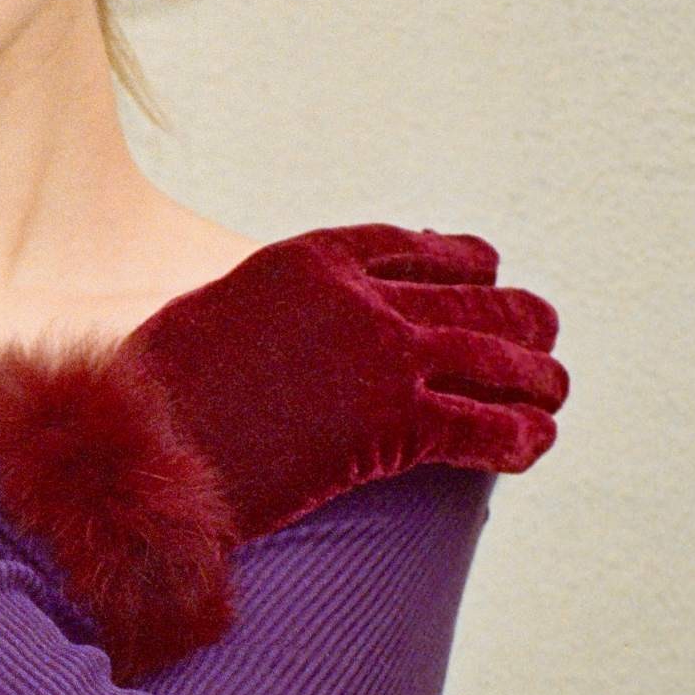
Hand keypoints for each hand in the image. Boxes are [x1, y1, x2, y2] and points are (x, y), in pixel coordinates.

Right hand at [129, 219, 567, 538]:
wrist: (142, 446)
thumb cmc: (154, 396)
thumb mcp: (209, 318)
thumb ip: (261, 314)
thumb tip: (270, 333)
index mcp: (308, 261)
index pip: (406, 247)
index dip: (456, 256)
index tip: (486, 264)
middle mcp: (359, 297)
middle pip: (472, 296)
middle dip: (517, 317)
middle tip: (542, 333)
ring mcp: (383, 356)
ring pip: (496, 358)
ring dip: (535, 379)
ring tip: (552, 395)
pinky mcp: (395, 423)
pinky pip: (484, 427)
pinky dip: (518, 438)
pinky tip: (532, 447)